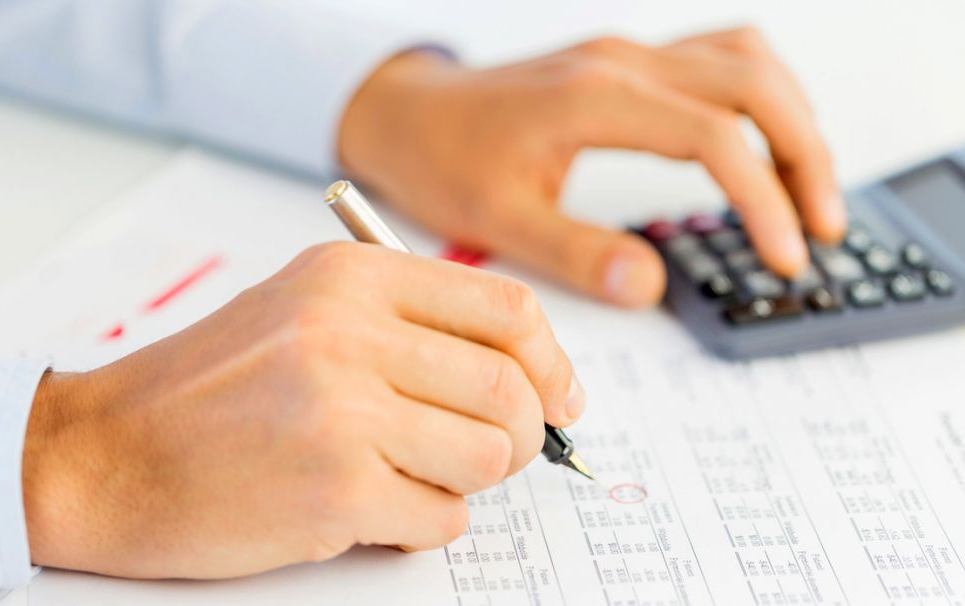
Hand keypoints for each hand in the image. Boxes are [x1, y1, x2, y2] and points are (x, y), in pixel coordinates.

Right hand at [21, 242, 582, 578]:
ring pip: (489, 457)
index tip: (560, 399)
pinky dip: (426, 523)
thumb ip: (407, 324)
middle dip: (524, 434)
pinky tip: (378, 511)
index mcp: (351, 277)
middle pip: (510, 388)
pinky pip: (441, 518)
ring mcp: (342, 412)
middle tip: (500, 451)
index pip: (506, 307)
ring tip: (419, 477)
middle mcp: (349, 333)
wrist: (103, 452)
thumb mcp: (304, 309)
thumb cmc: (206, 386)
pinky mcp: (334, 491)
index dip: (551, 360)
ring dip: (471, 480)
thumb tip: (522, 369)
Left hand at [339, 26, 845, 306]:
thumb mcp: (498, 218)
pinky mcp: (627, 63)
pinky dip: (762, 97)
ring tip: (811, 192)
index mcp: (593, 98)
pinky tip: (766, 142)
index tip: (784, 257)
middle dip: (806, 157)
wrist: (407, 114)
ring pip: (747, 60)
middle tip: (823, 229)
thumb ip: (575, 254)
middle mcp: (621, 63)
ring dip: (794, 120)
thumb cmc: (442, 158)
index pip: (713, 137)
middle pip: (754, 85)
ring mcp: (627, 55)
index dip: (762, 201)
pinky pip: (719, 56)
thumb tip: (648, 286)